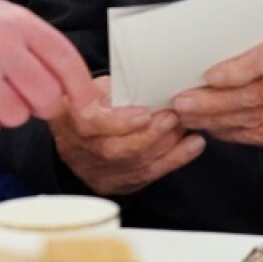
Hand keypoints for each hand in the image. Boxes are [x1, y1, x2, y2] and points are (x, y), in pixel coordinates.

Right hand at [0, 0, 96, 141]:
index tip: (86, 105)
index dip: (82, 88)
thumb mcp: (1, 15)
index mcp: (18, 23)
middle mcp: (2, 48)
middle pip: (47, 98)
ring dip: (7, 113)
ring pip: (18, 118)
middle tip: (26, 96)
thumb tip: (71, 82)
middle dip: (42, 105)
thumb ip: (36, 42)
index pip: (66, 60)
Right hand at [50, 75, 204, 195]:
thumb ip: (112, 88)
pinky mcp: (119, 183)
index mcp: (67, 119)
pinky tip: (194, 144)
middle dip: (149, 135)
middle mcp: (80, 149)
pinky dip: (176, 158)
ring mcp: (99, 170)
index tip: (144, 113)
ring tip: (186, 124)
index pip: (89, 124)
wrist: (79, 139)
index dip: (118, 122)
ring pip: (136, 163)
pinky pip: (151, 173)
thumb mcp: (93, 88)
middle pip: (115, 150)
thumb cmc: (91, 104)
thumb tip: (148, 79)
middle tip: (173, 116)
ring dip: (167, 144)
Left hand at [172, 32, 262, 150]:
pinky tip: (212, 128)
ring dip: (216, 119)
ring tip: (188, 116)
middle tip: (183, 101)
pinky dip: (233, 133)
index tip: (209, 75)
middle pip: (257, 95)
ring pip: (256, 119)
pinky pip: (262, 136)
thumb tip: (213, 57)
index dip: (239, 69)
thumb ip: (262, 49)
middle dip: (214, 100)